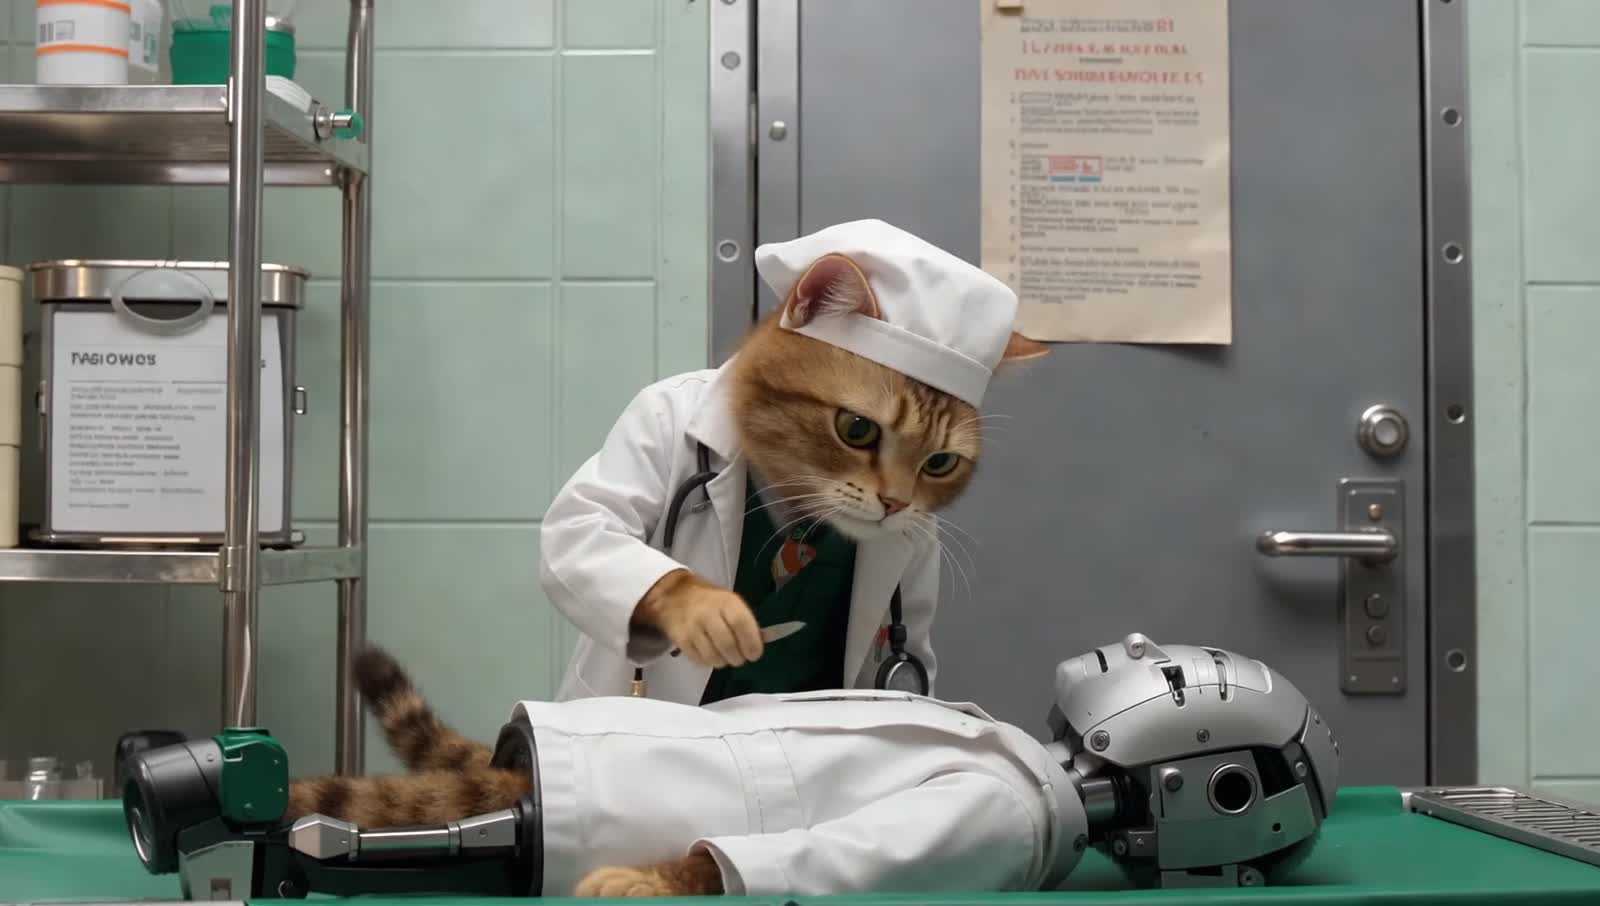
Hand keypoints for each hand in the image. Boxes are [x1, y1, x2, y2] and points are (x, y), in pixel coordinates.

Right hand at [634, 570, 763, 666]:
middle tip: (740, 658)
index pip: (740, 623)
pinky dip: (708, 662)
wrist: (676, 595)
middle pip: (727, 644)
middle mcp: (707, 613)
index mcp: (725, 601)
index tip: (755, 654)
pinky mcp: (680, 639)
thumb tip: (761, 641)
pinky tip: (711, 653)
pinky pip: (699, 660)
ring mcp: (692, 627)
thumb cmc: (710, 602)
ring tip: (725, 656)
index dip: (750, 642)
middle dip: (738, 657)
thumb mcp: (731, 603)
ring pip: (713, 657)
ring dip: (723, 662)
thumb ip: (746, 622)